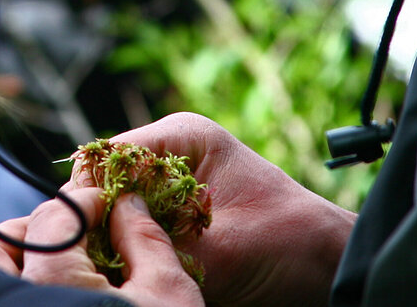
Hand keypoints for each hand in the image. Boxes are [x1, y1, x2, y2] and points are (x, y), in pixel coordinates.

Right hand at [0, 112, 355, 305]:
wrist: (331, 271)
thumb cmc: (293, 245)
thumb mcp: (223, 247)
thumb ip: (160, 247)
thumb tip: (105, 256)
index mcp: (181, 139)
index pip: (105, 157)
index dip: (87, 196)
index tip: (86, 235)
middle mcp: (168, 160)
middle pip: (101, 187)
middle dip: (97, 224)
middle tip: (97, 261)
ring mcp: (167, 193)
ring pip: (111, 216)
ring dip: (111, 244)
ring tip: (116, 271)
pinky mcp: (170, 224)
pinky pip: (130, 238)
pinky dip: (128, 259)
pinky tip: (131, 277)